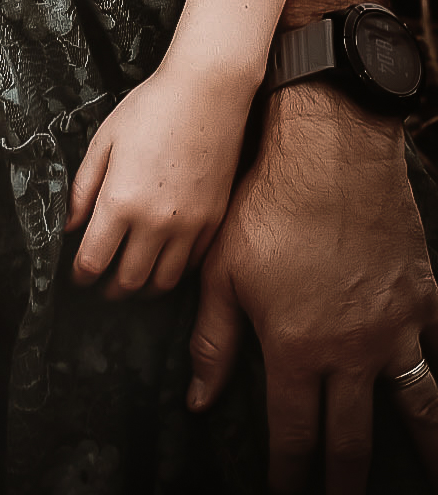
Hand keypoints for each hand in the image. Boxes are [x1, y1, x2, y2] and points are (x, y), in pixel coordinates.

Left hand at [67, 62, 251, 296]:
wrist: (207, 92)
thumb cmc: (152, 108)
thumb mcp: (104, 141)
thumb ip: (83, 188)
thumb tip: (68, 224)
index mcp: (121, 201)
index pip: (94, 260)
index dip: (81, 274)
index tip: (78, 275)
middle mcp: (156, 221)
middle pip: (128, 280)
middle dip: (109, 289)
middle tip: (101, 285)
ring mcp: (190, 225)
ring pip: (163, 281)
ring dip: (143, 288)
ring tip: (132, 280)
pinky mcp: (214, 220)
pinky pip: (192, 264)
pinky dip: (174, 270)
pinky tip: (163, 260)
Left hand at [188, 84, 437, 492]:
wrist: (328, 150)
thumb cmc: (266, 203)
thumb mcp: (221, 271)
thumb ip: (211, 341)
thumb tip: (197, 400)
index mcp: (296, 350)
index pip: (294, 437)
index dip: (290, 477)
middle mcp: (351, 351)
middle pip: (355, 438)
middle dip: (348, 481)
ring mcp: (394, 326)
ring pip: (418, 405)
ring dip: (427, 447)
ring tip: (430, 477)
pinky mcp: (422, 296)